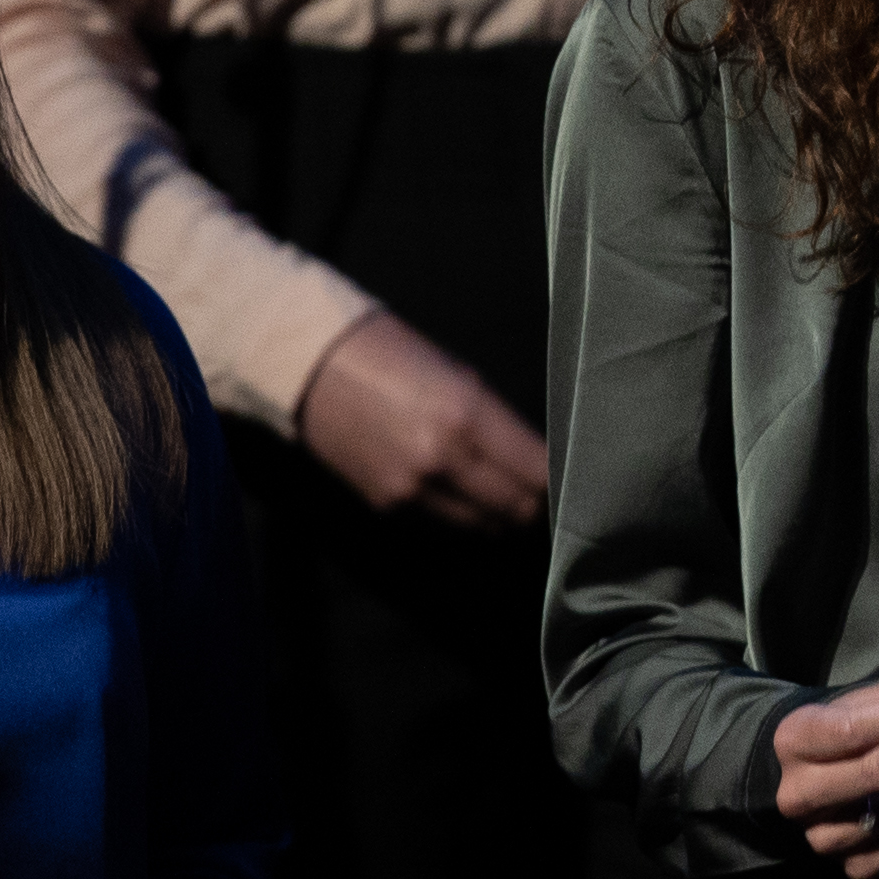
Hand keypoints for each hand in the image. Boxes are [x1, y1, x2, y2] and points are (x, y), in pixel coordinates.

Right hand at [294, 310, 550, 529]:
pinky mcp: (388, 504)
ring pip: (483, 524)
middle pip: (516, 508)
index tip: (566, 471)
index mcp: (466, 416)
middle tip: (542, 487)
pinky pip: (444, 520)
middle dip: (535, 500)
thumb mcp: (459, 374)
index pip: (537, 472)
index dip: (557, 476)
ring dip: (502, 513)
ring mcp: (412, 489)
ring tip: (509, 492)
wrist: (313, 365)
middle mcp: (441, 460)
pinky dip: (463, 512)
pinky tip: (464, 488)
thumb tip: (532, 457)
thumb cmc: (393, 354)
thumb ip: (496, 421)